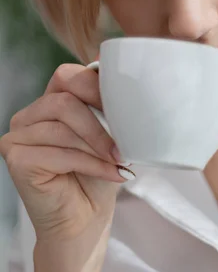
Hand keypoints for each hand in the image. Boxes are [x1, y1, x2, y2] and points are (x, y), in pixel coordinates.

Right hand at [0, 63, 134, 270]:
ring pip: (63, 127)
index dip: (96, 89)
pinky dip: (90, 163)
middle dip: (100, 126)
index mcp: (52, 99)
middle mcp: (31, 114)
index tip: (124, 110)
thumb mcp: (109, 133)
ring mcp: (19, 135)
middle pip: (66, 100)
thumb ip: (108, 107)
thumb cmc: (98, 174)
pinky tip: (110, 173)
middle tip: (123, 149)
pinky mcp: (16, 158)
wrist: (86, 219)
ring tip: (118, 163)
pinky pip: (59, 152)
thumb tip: (122, 86)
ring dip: (97, 147)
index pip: (68, 76)